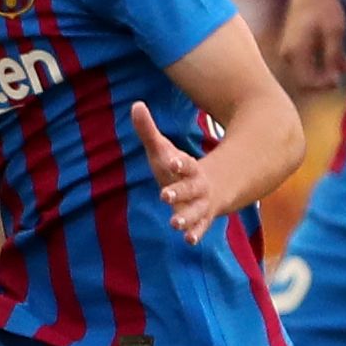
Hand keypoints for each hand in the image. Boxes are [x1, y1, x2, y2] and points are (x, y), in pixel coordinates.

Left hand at [131, 100, 236, 244]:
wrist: (209, 186)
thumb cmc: (177, 167)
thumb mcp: (162, 150)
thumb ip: (148, 131)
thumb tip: (135, 105)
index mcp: (188, 168)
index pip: (186, 164)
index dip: (180, 163)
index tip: (172, 161)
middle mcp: (197, 186)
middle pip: (189, 189)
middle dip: (178, 192)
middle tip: (164, 196)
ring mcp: (200, 205)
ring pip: (195, 211)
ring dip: (185, 217)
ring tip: (174, 223)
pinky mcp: (199, 220)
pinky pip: (199, 228)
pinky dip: (194, 233)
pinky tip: (188, 240)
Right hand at [279, 0, 345, 90]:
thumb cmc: (325, 8)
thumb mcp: (334, 33)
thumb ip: (333, 58)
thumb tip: (334, 82)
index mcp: (295, 52)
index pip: (306, 82)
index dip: (324, 85)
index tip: (342, 79)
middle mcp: (287, 54)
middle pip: (306, 79)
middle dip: (326, 79)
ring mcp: (288, 51)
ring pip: (308, 71)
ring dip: (326, 71)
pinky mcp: (294, 47)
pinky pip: (307, 63)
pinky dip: (323, 63)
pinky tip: (342, 58)